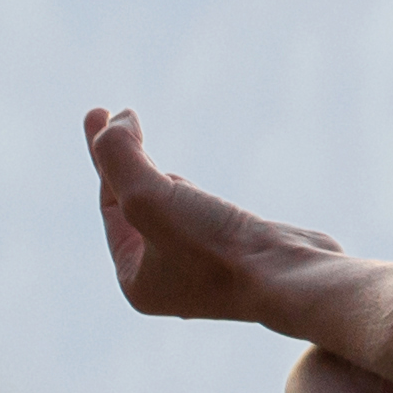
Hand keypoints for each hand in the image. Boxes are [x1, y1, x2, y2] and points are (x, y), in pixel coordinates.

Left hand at [84, 105, 338, 326]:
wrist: (291, 278)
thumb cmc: (214, 247)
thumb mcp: (147, 197)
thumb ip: (120, 156)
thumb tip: (114, 120)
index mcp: (136, 280)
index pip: (111, 206)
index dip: (105, 156)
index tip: (101, 111)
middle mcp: (168, 278)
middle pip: (135, 206)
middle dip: (125, 162)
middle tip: (120, 116)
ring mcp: (205, 266)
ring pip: (170, 209)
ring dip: (159, 177)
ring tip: (146, 149)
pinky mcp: (239, 251)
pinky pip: (201, 214)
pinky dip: (190, 191)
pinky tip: (186, 182)